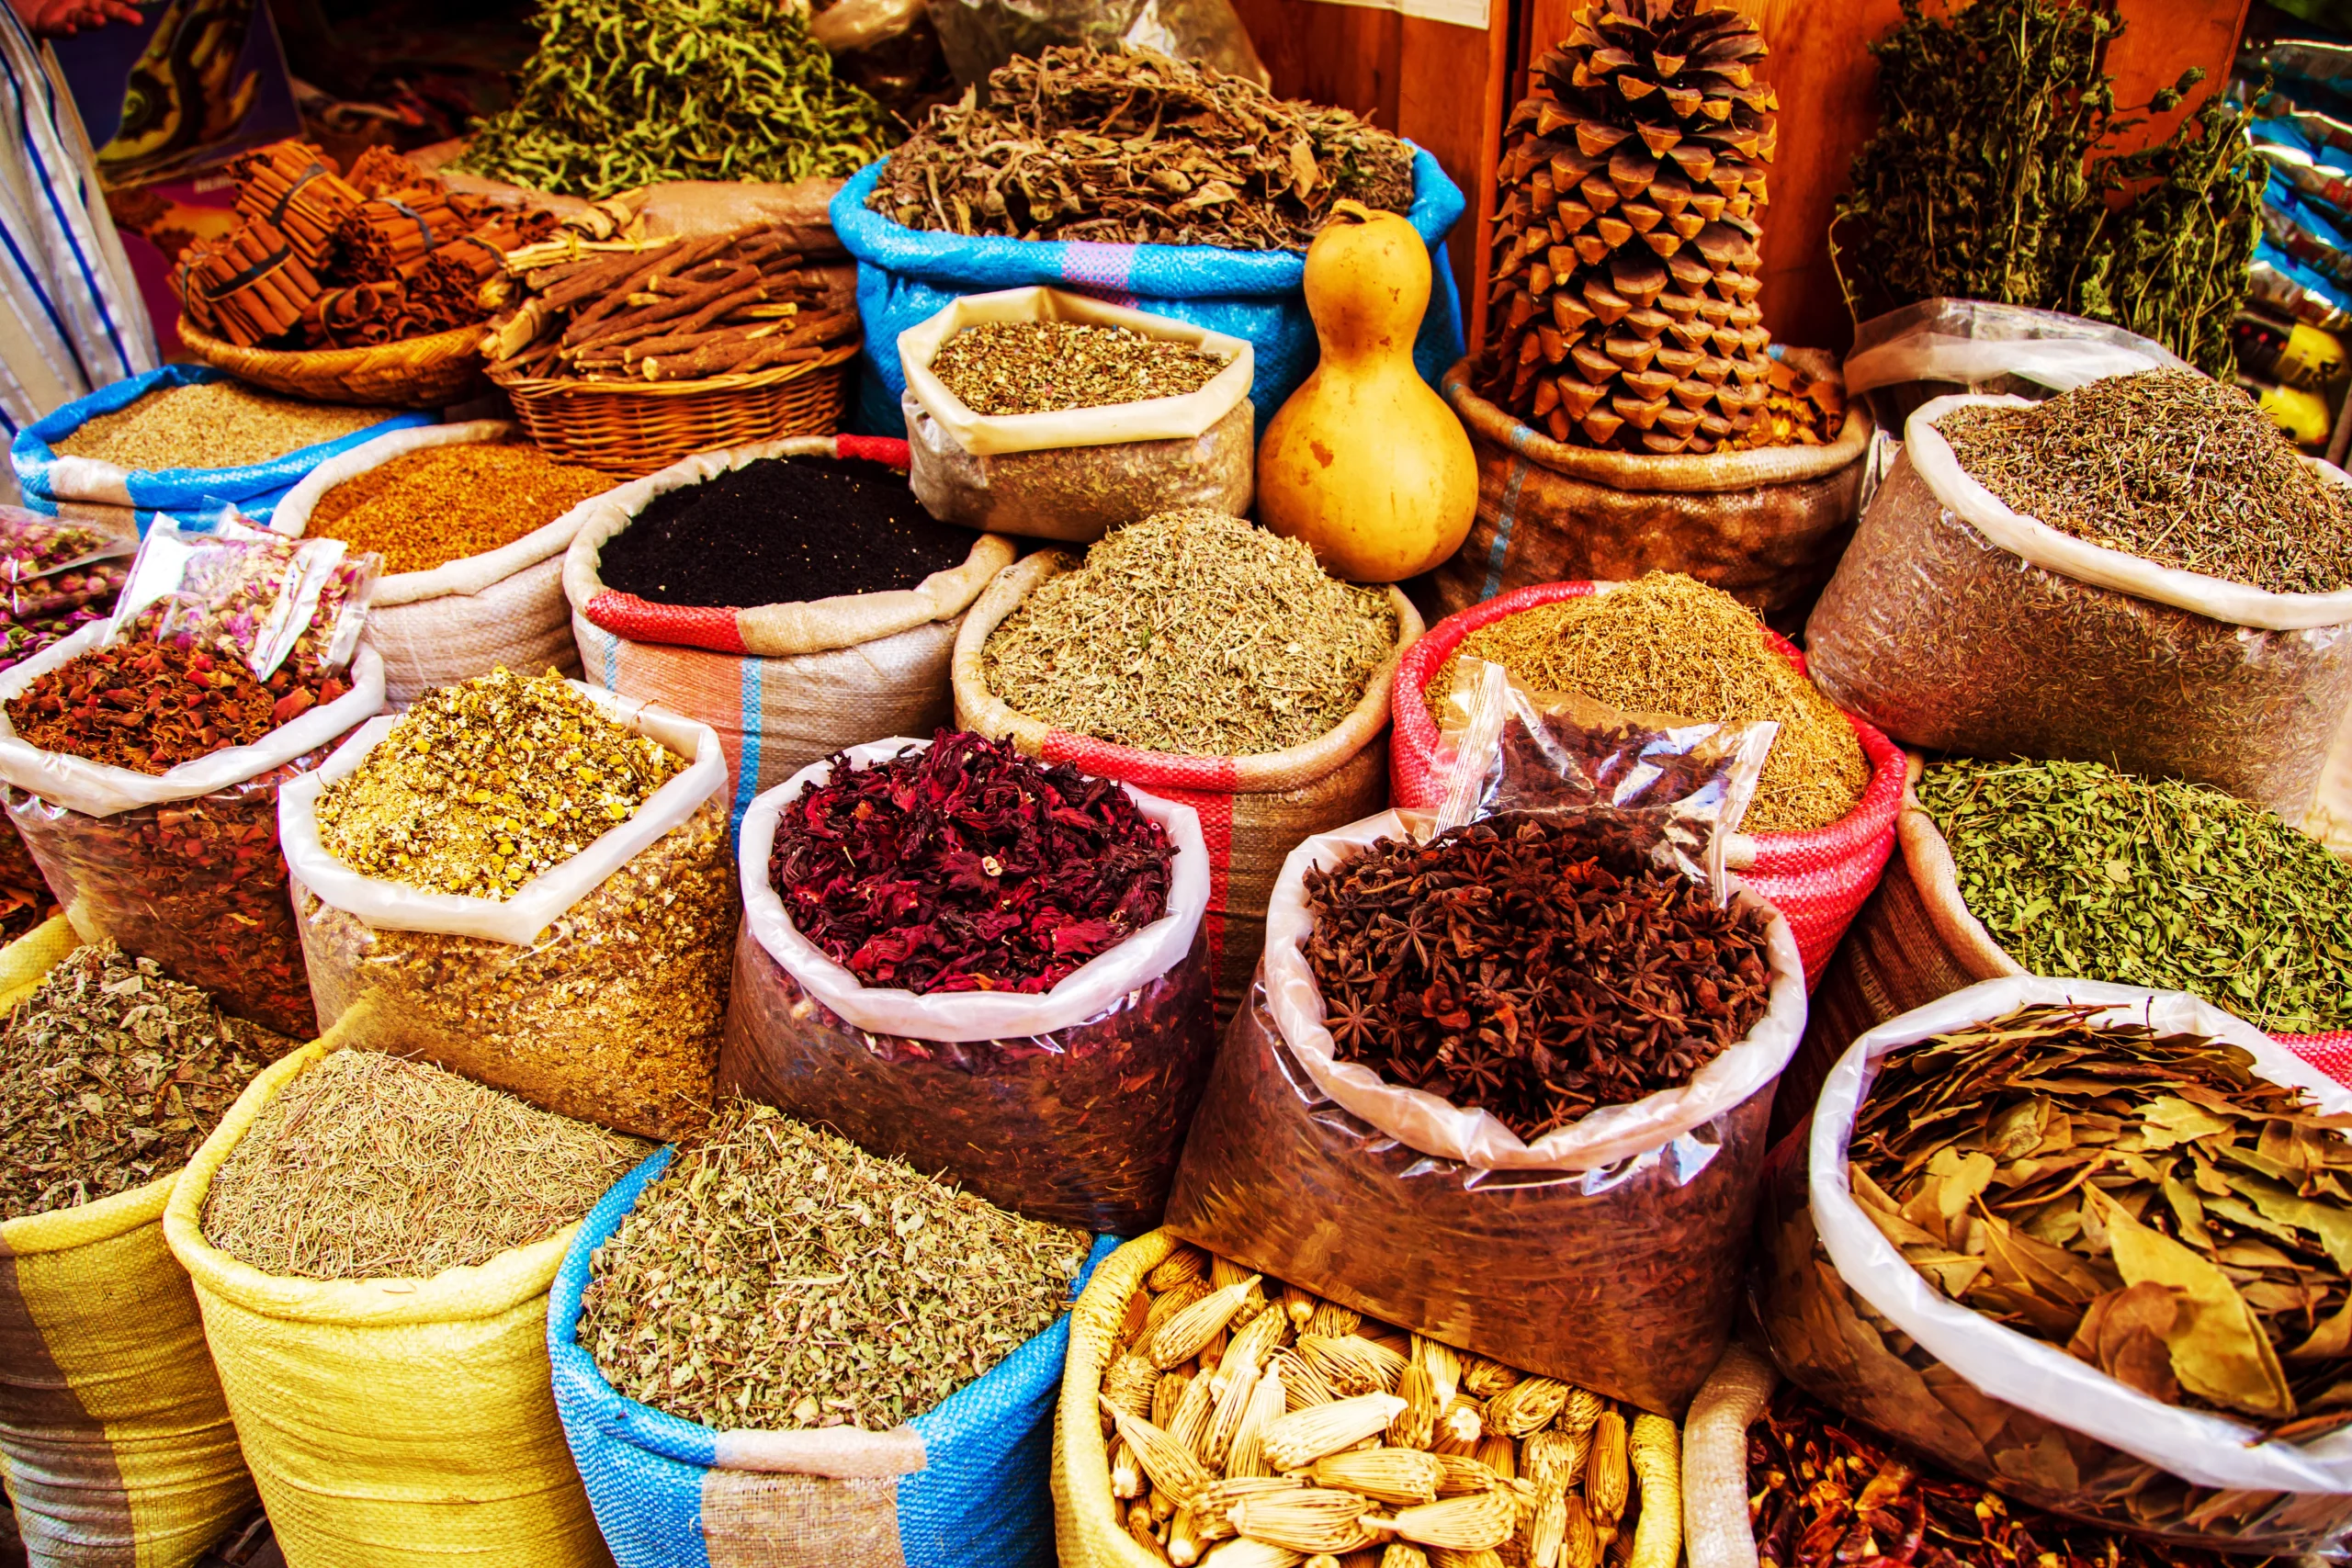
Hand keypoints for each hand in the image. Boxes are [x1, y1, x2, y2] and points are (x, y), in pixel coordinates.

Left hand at [10, 0, 142, 36]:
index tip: (136, 1)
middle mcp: (81, 4)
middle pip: (104, 9)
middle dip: (120, 14)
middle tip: (136, 20)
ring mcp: (66, 16)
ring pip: (83, 19)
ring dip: (93, 21)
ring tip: (101, 21)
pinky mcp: (47, 25)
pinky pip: (57, 29)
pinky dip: (65, 31)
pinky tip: (72, 30)